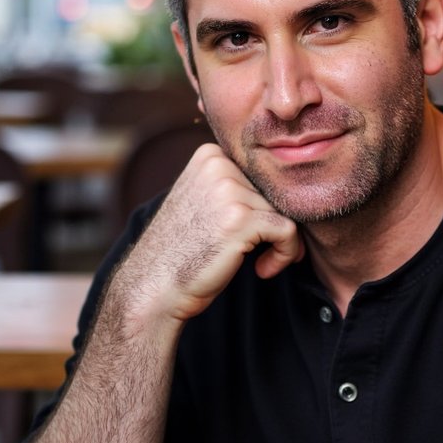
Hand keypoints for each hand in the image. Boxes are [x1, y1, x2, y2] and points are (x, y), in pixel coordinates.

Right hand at [120, 143, 304, 321]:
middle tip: (259, 253)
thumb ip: (235, 185)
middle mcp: (218, 165)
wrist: (153, 287)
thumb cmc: (184, 250)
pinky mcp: (241, 219)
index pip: (263, 174)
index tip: (255, 233)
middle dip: (274, 225)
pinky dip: (286, 253)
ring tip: (257, 263)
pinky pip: (289, 231)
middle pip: (276, 192)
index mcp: (210, 155)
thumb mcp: (205, 201)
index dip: (265, 206)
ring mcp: (228, 190)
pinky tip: (263, 270)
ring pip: (285, 211)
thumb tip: (289, 185)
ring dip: (279, 243)